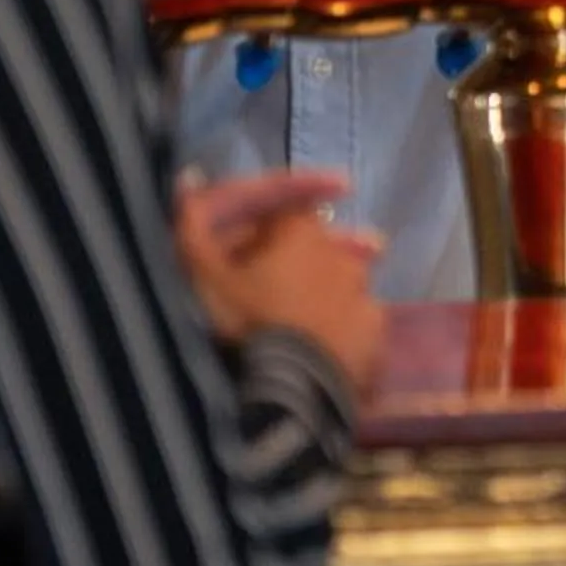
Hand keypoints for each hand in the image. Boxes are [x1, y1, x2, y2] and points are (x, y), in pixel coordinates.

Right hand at [174, 171, 372, 342]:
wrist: (290, 390)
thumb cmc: (244, 325)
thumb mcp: (202, 277)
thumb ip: (191, 226)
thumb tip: (189, 176)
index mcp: (301, 232)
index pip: (286, 212)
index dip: (265, 227)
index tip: (250, 250)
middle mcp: (342, 254)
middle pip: (318, 247)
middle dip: (299, 258)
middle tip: (271, 288)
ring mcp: (365, 294)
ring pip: (343, 282)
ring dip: (326, 291)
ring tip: (298, 317)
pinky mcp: (376, 333)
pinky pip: (358, 321)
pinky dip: (343, 325)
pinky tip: (325, 344)